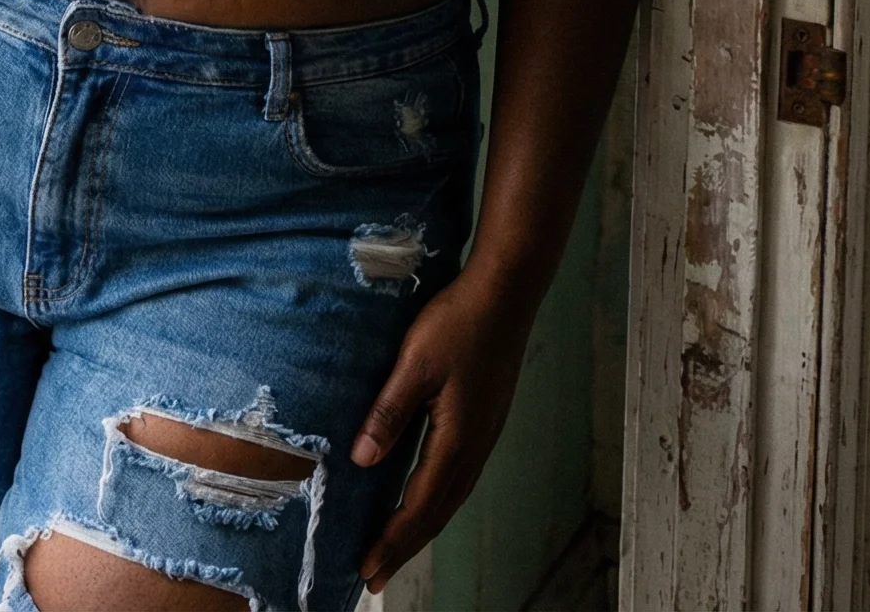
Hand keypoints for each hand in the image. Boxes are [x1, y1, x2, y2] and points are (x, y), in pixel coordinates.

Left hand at [351, 271, 532, 592]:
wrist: (506, 293)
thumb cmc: (458, 322)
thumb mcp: (414, 363)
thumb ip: (389, 413)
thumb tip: (363, 461)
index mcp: (457, 440)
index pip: (419, 506)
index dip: (392, 541)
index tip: (367, 569)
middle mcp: (474, 447)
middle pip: (437, 512)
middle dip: (405, 547)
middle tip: (374, 576)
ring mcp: (484, 434)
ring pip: (450, 497)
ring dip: (422, 526)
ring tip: (396, 547)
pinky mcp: (485, 420)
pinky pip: (458, 476)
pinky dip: (437, 499)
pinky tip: (425, 495)